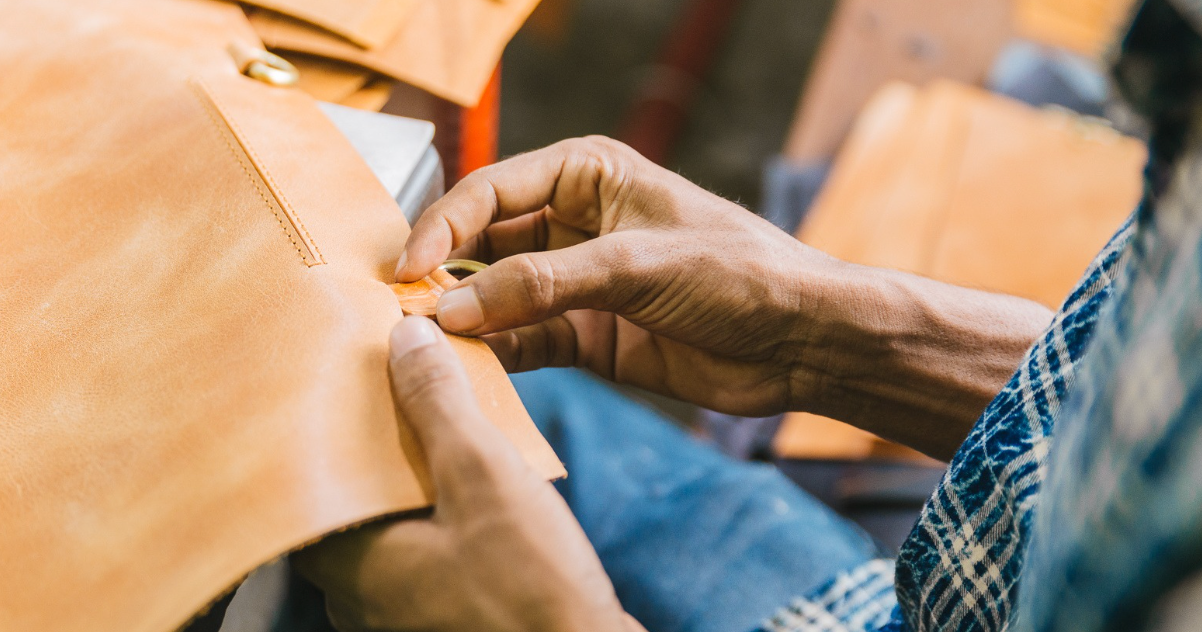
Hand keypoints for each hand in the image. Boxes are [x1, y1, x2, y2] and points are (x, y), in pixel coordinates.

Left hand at [293, 316, 640, 631]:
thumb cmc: (532, 591)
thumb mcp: (485, 477)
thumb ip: (438, 404)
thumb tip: (405, 337)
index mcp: (349, 564)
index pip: (304, 482)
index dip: (319, 428)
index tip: (336, 383)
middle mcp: (359, 597)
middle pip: (347, 500)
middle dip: (371, 445)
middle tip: (392, 388)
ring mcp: (399, 615)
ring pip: (386, 526)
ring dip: (408, 478)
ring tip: (435, 422)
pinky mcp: (443, 619)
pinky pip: (422, 552)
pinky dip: (435, 513)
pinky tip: (470, 483)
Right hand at [395, 136, 840, 417]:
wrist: (802, 342)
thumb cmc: (740, 273)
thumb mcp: (635, 266)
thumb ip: (542, 285)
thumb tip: (455, 308)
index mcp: (587, 173)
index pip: (491, 192)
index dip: (443, 227)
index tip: (409, 269)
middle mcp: (573, 223)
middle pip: (482, 243)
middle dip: (441, 274)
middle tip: (399, 309)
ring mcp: (576, 283)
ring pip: (495, 297)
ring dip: (463, 320)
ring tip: (422, 345)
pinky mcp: (585, 337)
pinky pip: (522, 344)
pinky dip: (493, 358)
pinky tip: (467, 371)